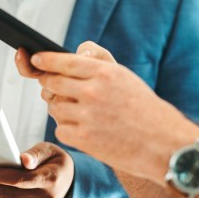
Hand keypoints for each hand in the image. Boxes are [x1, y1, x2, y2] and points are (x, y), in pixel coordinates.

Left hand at [28, 46, 198, 182]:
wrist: (162, 144)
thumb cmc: (143, 109)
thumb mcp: (124, 77)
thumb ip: (97, 62)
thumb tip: (75, 54)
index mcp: (105, 73)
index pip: (64, 61)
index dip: (45, 60)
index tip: (35, 59)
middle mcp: (93, 92)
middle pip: (52, 83)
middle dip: (49, 84)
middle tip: (52, 86)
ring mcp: (86, 116)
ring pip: (54, 107)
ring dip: (61, 109)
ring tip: (83, 113)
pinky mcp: (82, 138)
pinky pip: (60, 128)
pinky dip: (68, 129)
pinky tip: (86, 130)